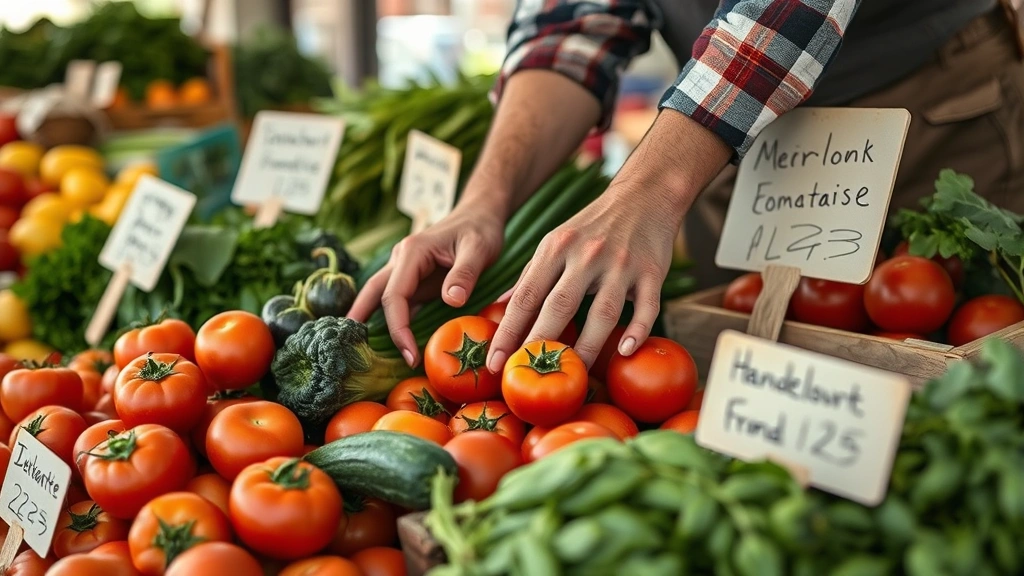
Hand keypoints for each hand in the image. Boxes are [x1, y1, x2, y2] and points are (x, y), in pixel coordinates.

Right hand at [348, 199, 505, 366]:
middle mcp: (402, 260)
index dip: (398, 327)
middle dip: (365, 321)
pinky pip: (398, 300)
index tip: (410, 354)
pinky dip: (391, 318)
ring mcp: (406, 269)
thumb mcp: (479, 249)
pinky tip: (389, 338)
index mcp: (412, 252)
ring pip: (380, 295)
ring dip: (370, 319)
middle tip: (356, 352)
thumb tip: (451, 301)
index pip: (394, 295)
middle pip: (373, 292)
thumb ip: (465, 274)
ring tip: (359, 349)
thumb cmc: (480, 230)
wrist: (480, 215)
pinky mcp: (415, 278)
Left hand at [485, 181, 680, 370]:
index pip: (526, 296)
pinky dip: (639, 329)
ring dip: (587, 346)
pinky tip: (627, 351)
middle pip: (559, 305)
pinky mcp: (651, 271)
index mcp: (556, 248)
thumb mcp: (555, 241)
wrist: (644, 195)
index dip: (509, 331)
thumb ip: (530, 275)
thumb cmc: (593, 225)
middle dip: (539, 342)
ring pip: (603, 312)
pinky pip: (647, 306)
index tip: (495, 361)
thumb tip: (500, 306)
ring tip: (572, 374)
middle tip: (524, 374)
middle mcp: (586, 255)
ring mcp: (620, 264)